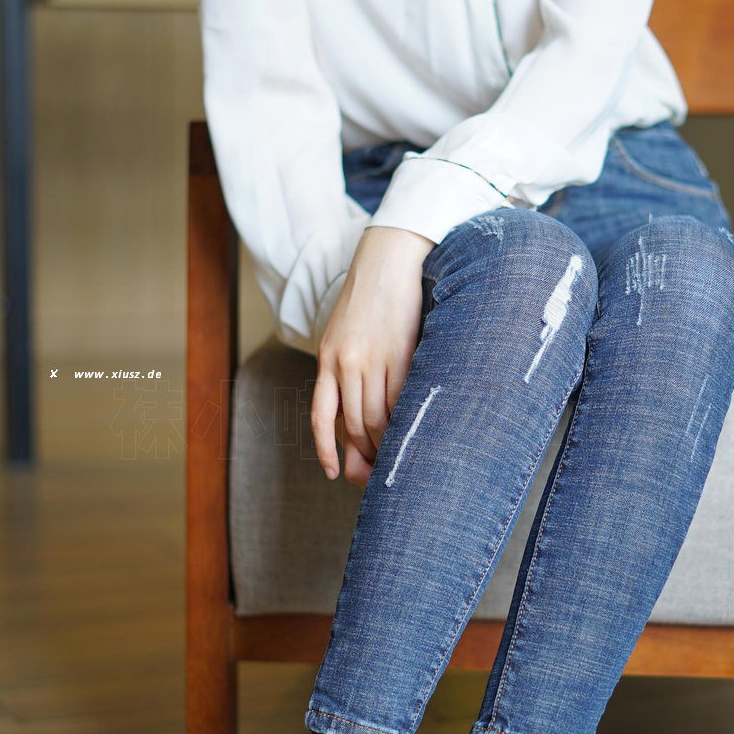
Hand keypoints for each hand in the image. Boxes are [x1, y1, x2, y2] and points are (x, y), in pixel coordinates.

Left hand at [312, 225, 436, 487]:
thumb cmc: (370, 297)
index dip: (327, 450)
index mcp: (326, 358)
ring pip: (377, 418)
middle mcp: (344, 363)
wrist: (388, 260)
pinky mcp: (400, 354)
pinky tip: (412, 431)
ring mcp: (372, 360)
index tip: (335, 472)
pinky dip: (405, 421)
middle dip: (365, 453)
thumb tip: (358, 408)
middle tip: (377, 471)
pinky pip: (400, 400)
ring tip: (398, 456)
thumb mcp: (344, 332)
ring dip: (387, 442)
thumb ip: (346, 367)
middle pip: (354, 425)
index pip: (322, 416)